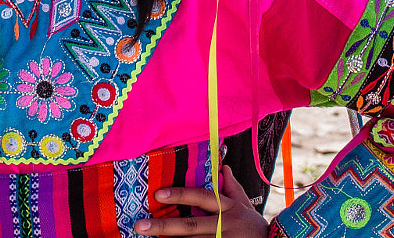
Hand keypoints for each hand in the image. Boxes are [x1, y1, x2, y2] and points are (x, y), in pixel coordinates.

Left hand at [133, 166, 267, 237]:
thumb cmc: (254, 226)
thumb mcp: (246, 204)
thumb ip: (233, 187)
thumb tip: (224, 166)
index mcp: (229, 207)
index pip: (202, 197)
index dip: (181, 194)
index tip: (158, 194)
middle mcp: (225, 224)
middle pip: (190, 226)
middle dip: (163, 226)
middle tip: (140, 225)